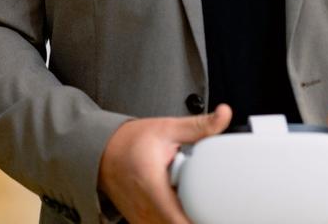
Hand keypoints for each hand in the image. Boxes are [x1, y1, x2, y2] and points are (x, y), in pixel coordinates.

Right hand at [97, 104, 231, 223]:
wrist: (103, 151)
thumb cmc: (131, 141)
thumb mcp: (167, 129)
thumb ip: (200, 126)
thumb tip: (224, 114)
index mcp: (152, 186)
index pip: (179, 221)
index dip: (199, 220)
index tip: (214, 212)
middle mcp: (145, 209)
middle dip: (196, 216)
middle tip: (206, 200)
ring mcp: (141, 219)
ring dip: (184, 218)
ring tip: (188, 199)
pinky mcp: (140, 222)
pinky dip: (173, 219)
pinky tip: (178, 205)